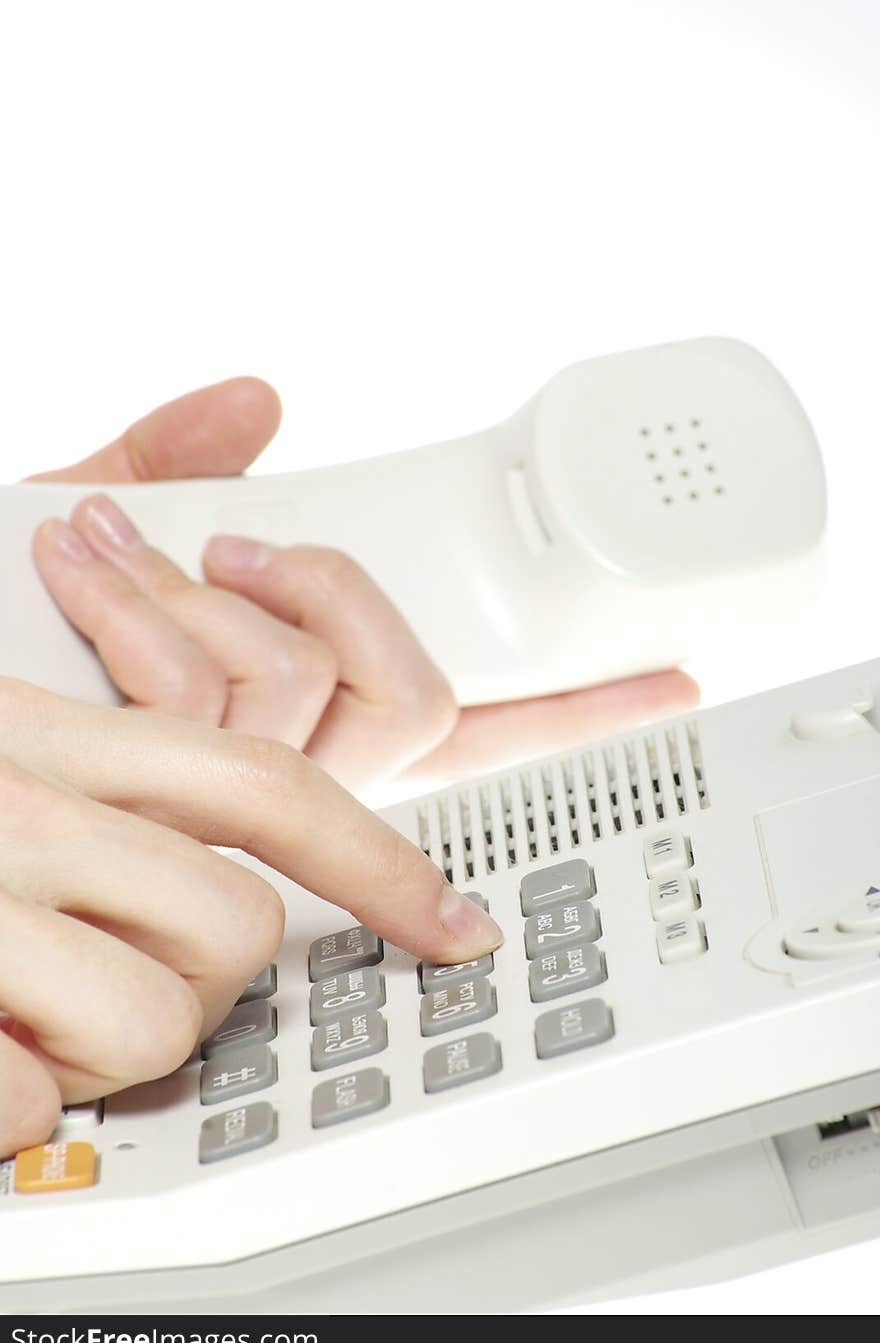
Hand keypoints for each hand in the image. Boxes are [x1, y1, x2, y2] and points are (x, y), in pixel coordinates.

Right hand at [0, 678, 502, 1158]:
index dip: (378, 861)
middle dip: (197, 982)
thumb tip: (204, 857)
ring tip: (26, 1016)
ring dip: (99, 1049)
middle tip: (98, 978)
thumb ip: (105, 787)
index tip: (455, 923)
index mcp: (53, 739)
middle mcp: (25, 800)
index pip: (264, 784)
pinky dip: (18, 1109)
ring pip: (158, 1021)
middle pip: (240, 923)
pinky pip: (39, 1107)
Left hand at [29, 379, 698, 792]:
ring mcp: (232, 792)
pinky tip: (78, 562)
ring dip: (197, 595)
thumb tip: (258, 400)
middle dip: (330, 595)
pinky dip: (144, 607)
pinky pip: (212, 705)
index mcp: (311, 712)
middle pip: (410, 702)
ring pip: (294, 694)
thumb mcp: (96, 525)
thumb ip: (176, 466)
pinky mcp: (167, 794)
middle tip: (245, 550)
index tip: (669, 680)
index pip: (477, 722)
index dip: (578, 708)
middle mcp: (292, 768)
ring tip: (98, 542)